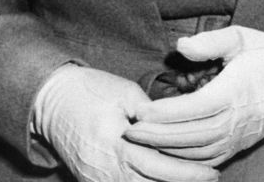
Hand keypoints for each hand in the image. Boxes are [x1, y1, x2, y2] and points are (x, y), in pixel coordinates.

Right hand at [33, 64, 218, 181]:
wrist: (51, 101)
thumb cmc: (91, 89)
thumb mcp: (125, 92)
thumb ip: (152, 114)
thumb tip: (179, 128)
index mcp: (115, 142)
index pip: (159, 165)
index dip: (188, 172)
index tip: (212, 171)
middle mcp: (105, 169)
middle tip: (212, 179)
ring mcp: (97, 181)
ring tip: (192, 181)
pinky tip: (163, 181)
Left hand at [124, 26, 263, 166]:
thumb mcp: (241, 36)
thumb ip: (209, 41)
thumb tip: (180, 46)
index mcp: (233, 92)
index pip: (191, 110)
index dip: (162, 114)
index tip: (139, 109)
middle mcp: (234, 121)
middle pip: (188, 137)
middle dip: (155, 136)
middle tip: (129, 131)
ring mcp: (237, 137)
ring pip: (195, 154)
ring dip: (166, 150)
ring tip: (142, 142)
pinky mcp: (238, 145)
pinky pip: (207, 160)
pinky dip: (184, 160)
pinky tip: (168, 151)